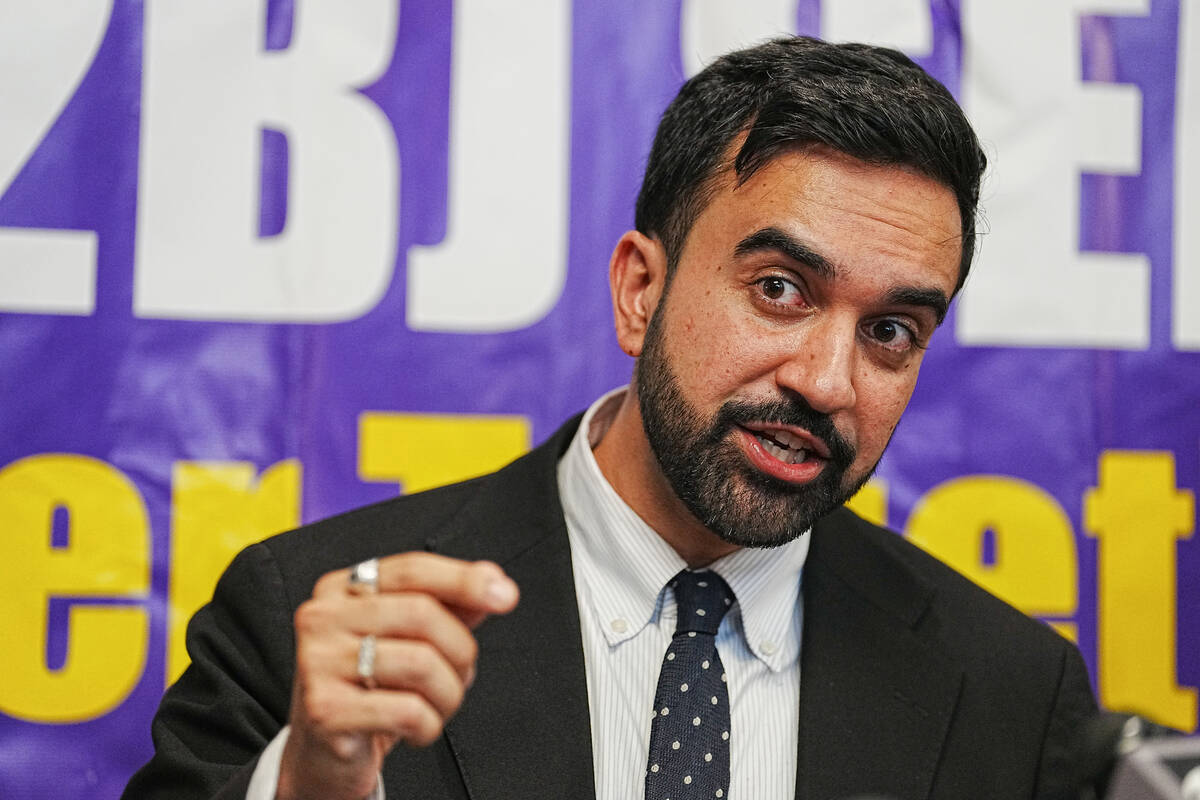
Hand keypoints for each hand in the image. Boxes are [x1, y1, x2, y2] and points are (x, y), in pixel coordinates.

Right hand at [276, 553, 519, 799]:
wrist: (325, 752)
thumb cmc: (368, 688)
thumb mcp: (407, 638)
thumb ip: (449, 605)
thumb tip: (493, 585)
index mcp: (343, 589)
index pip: (413, 570)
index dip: (464, 580)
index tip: (504, 595)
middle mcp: (323, 618)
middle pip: (422, 613)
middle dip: (461, 650)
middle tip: (460, 673)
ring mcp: (318, 663)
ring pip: (421, 663)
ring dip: (449, 693)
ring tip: (438, 704)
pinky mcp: (325, 710)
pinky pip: (407, 710)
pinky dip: (429, 725)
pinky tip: (416, 728)